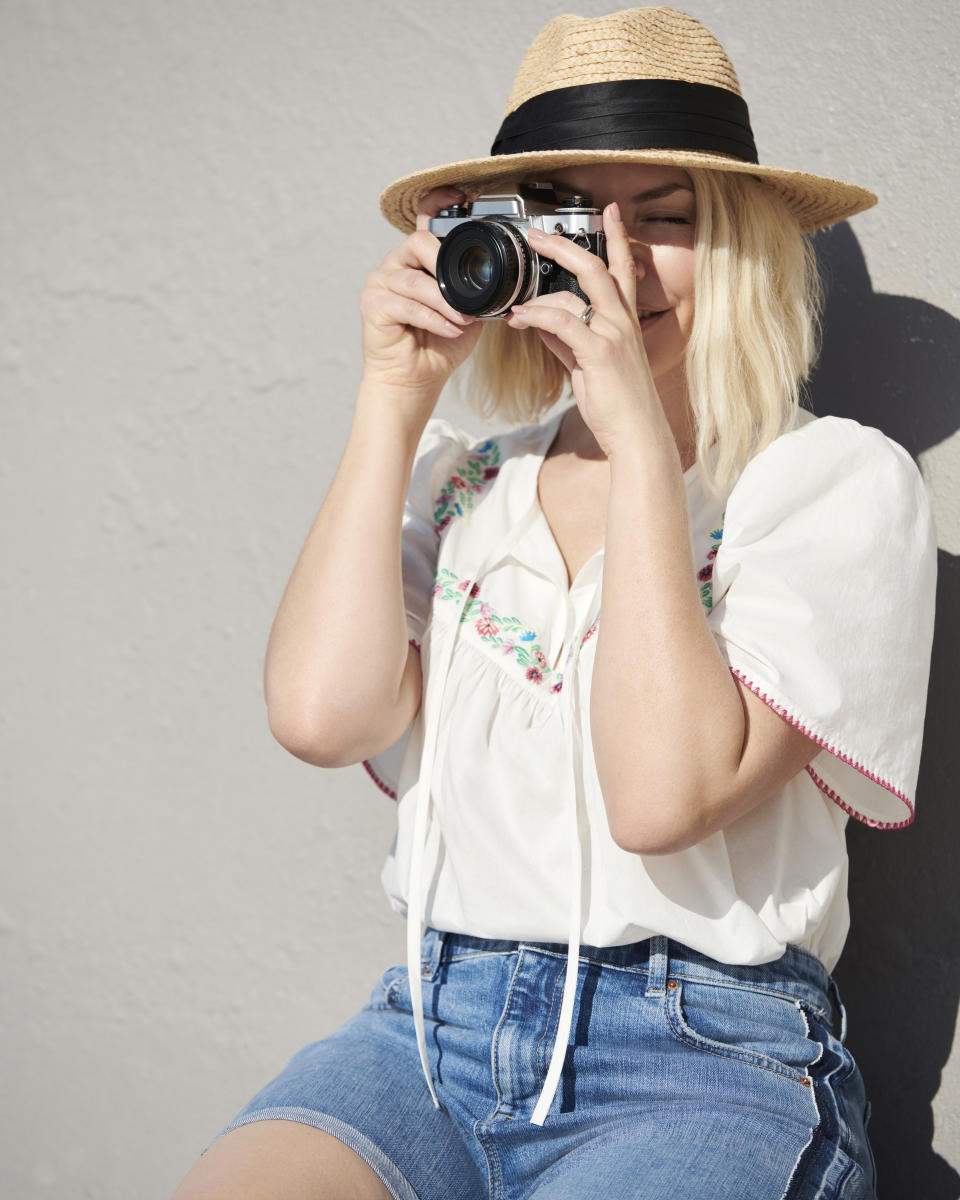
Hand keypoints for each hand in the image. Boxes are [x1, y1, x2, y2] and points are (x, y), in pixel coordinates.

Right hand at [359, 188, 482, 402]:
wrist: (414, 381)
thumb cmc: (437, 346)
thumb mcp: (467, 312)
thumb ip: (476, 291)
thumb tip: (501, 280)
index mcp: (417, 260)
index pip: (423, 221)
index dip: (438, 203)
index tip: (459, 196)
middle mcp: (395, 265)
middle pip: (417, 244)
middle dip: (445, 266)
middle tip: (467, 294)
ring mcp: (379, 283)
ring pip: (413, 279)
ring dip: (443, 301)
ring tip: (462, 319)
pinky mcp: (372, 305)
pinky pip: (406, 305)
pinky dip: (432, 319)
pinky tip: (450, 329)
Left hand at [504, 203, 667, 457]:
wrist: (637, 436)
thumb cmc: (618, 406)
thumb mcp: (589, 367)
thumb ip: (567, 341)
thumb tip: (543, 323)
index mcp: (626, 322)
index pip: (623, 270)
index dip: (617, 238)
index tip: (608, 212)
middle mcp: (623, 322)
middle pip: (596, 267)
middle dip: (565, 246)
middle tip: (538, 236)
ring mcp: (613, 334)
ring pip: (575, 291)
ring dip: (538, 294)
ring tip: (515, 307)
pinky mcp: (599, 352)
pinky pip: (562, 321)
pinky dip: (536, 317)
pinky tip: (519, 320)